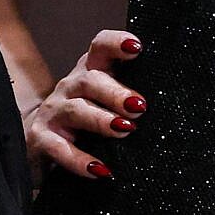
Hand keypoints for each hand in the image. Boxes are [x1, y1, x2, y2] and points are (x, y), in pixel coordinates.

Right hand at [23, 28, 138, 184]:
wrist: (38, 142)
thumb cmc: (85, 121)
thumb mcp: (105, 103)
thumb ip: (129, 100)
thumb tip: (176, 109)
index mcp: (89, 72)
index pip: (100, 48)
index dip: (116, 44)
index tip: (137, 48)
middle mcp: (70, 87)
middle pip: (90, 80)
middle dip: (115, 92)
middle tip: (139, 106)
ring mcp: (53, 112)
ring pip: (75, 110)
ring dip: (100, 119)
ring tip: (124, 130)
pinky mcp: (41, 139)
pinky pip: (59, 149)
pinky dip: (80, 160)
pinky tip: (100, 170)